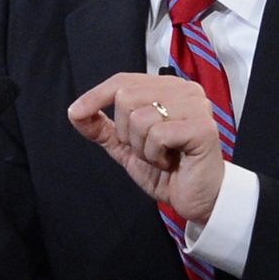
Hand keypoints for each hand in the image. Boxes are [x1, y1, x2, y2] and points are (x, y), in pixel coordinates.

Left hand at [67, 72, 224, 225]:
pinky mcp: (203, 127)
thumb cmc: (167, 170)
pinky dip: (155, 155)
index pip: (122, 80)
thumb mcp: (126, 147)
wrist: (198, 199)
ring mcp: (196, 106)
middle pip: (125, 96)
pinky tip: (171, 162)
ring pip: (139, 117)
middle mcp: (184, 89)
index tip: (75, 113)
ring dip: (142, 147)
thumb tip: (75, 112)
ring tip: (162, 156)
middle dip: (125, 132)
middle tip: (147, 150)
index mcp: (166, 87)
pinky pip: (157, 134)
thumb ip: (101, 128)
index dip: (95, 96)